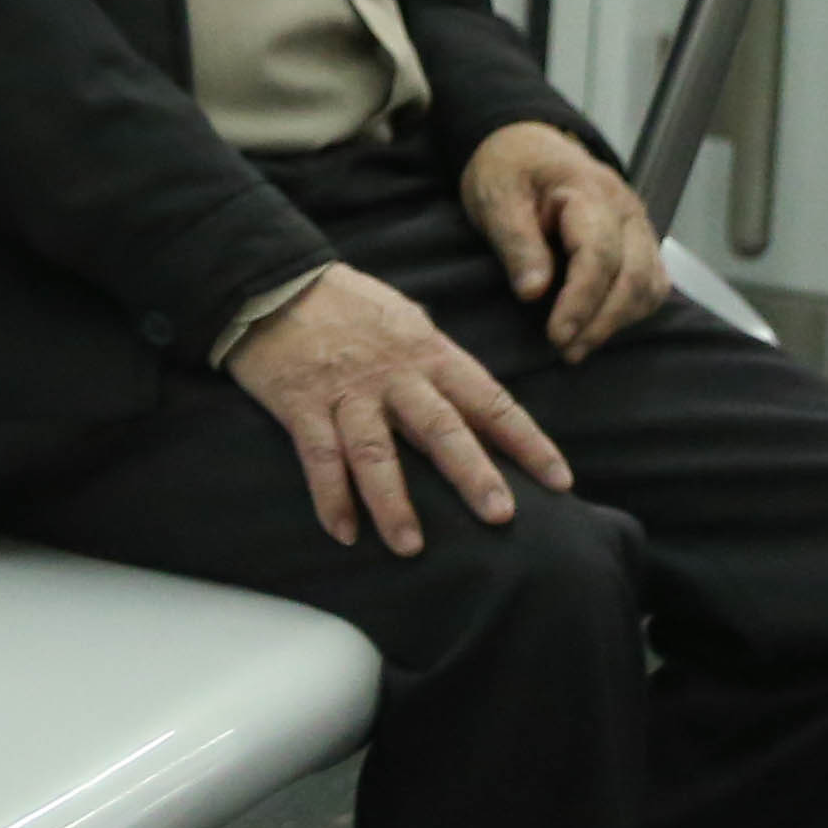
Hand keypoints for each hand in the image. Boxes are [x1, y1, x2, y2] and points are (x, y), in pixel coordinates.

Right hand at [226, 265, 573, 555]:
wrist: (268, 281)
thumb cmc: (343, 301)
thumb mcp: (404, 317)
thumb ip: (435, 358)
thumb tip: (470, 394)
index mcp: (428, 351)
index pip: (489, 399)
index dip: (526, 440)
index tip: (559, 479)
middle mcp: (393, 375)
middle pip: (441, 428)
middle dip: (473, 473)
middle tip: (500, 515)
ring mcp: (346, 392)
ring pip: (376, 452)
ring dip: (393, 502)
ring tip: (410, 546)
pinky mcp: (301, 404)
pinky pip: (319, 457)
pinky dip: (330, 497)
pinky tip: (343, 533)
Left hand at [460, 117, 672, 362]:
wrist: (526, 145)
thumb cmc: (509, 168)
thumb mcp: (495, 197)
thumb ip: (516, 242)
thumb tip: (533, 293)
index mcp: (590, 190)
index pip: (599, 256)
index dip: (581, 302)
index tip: (556, 335)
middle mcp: (627, 209)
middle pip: (634, 277)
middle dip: (601, 321)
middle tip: (566, 351)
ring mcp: (638, 225)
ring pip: (650, 285)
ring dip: (618, 321)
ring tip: (578, 346)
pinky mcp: (639, 241)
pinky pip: (651, 283)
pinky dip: (631, 309)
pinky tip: (598, 326)